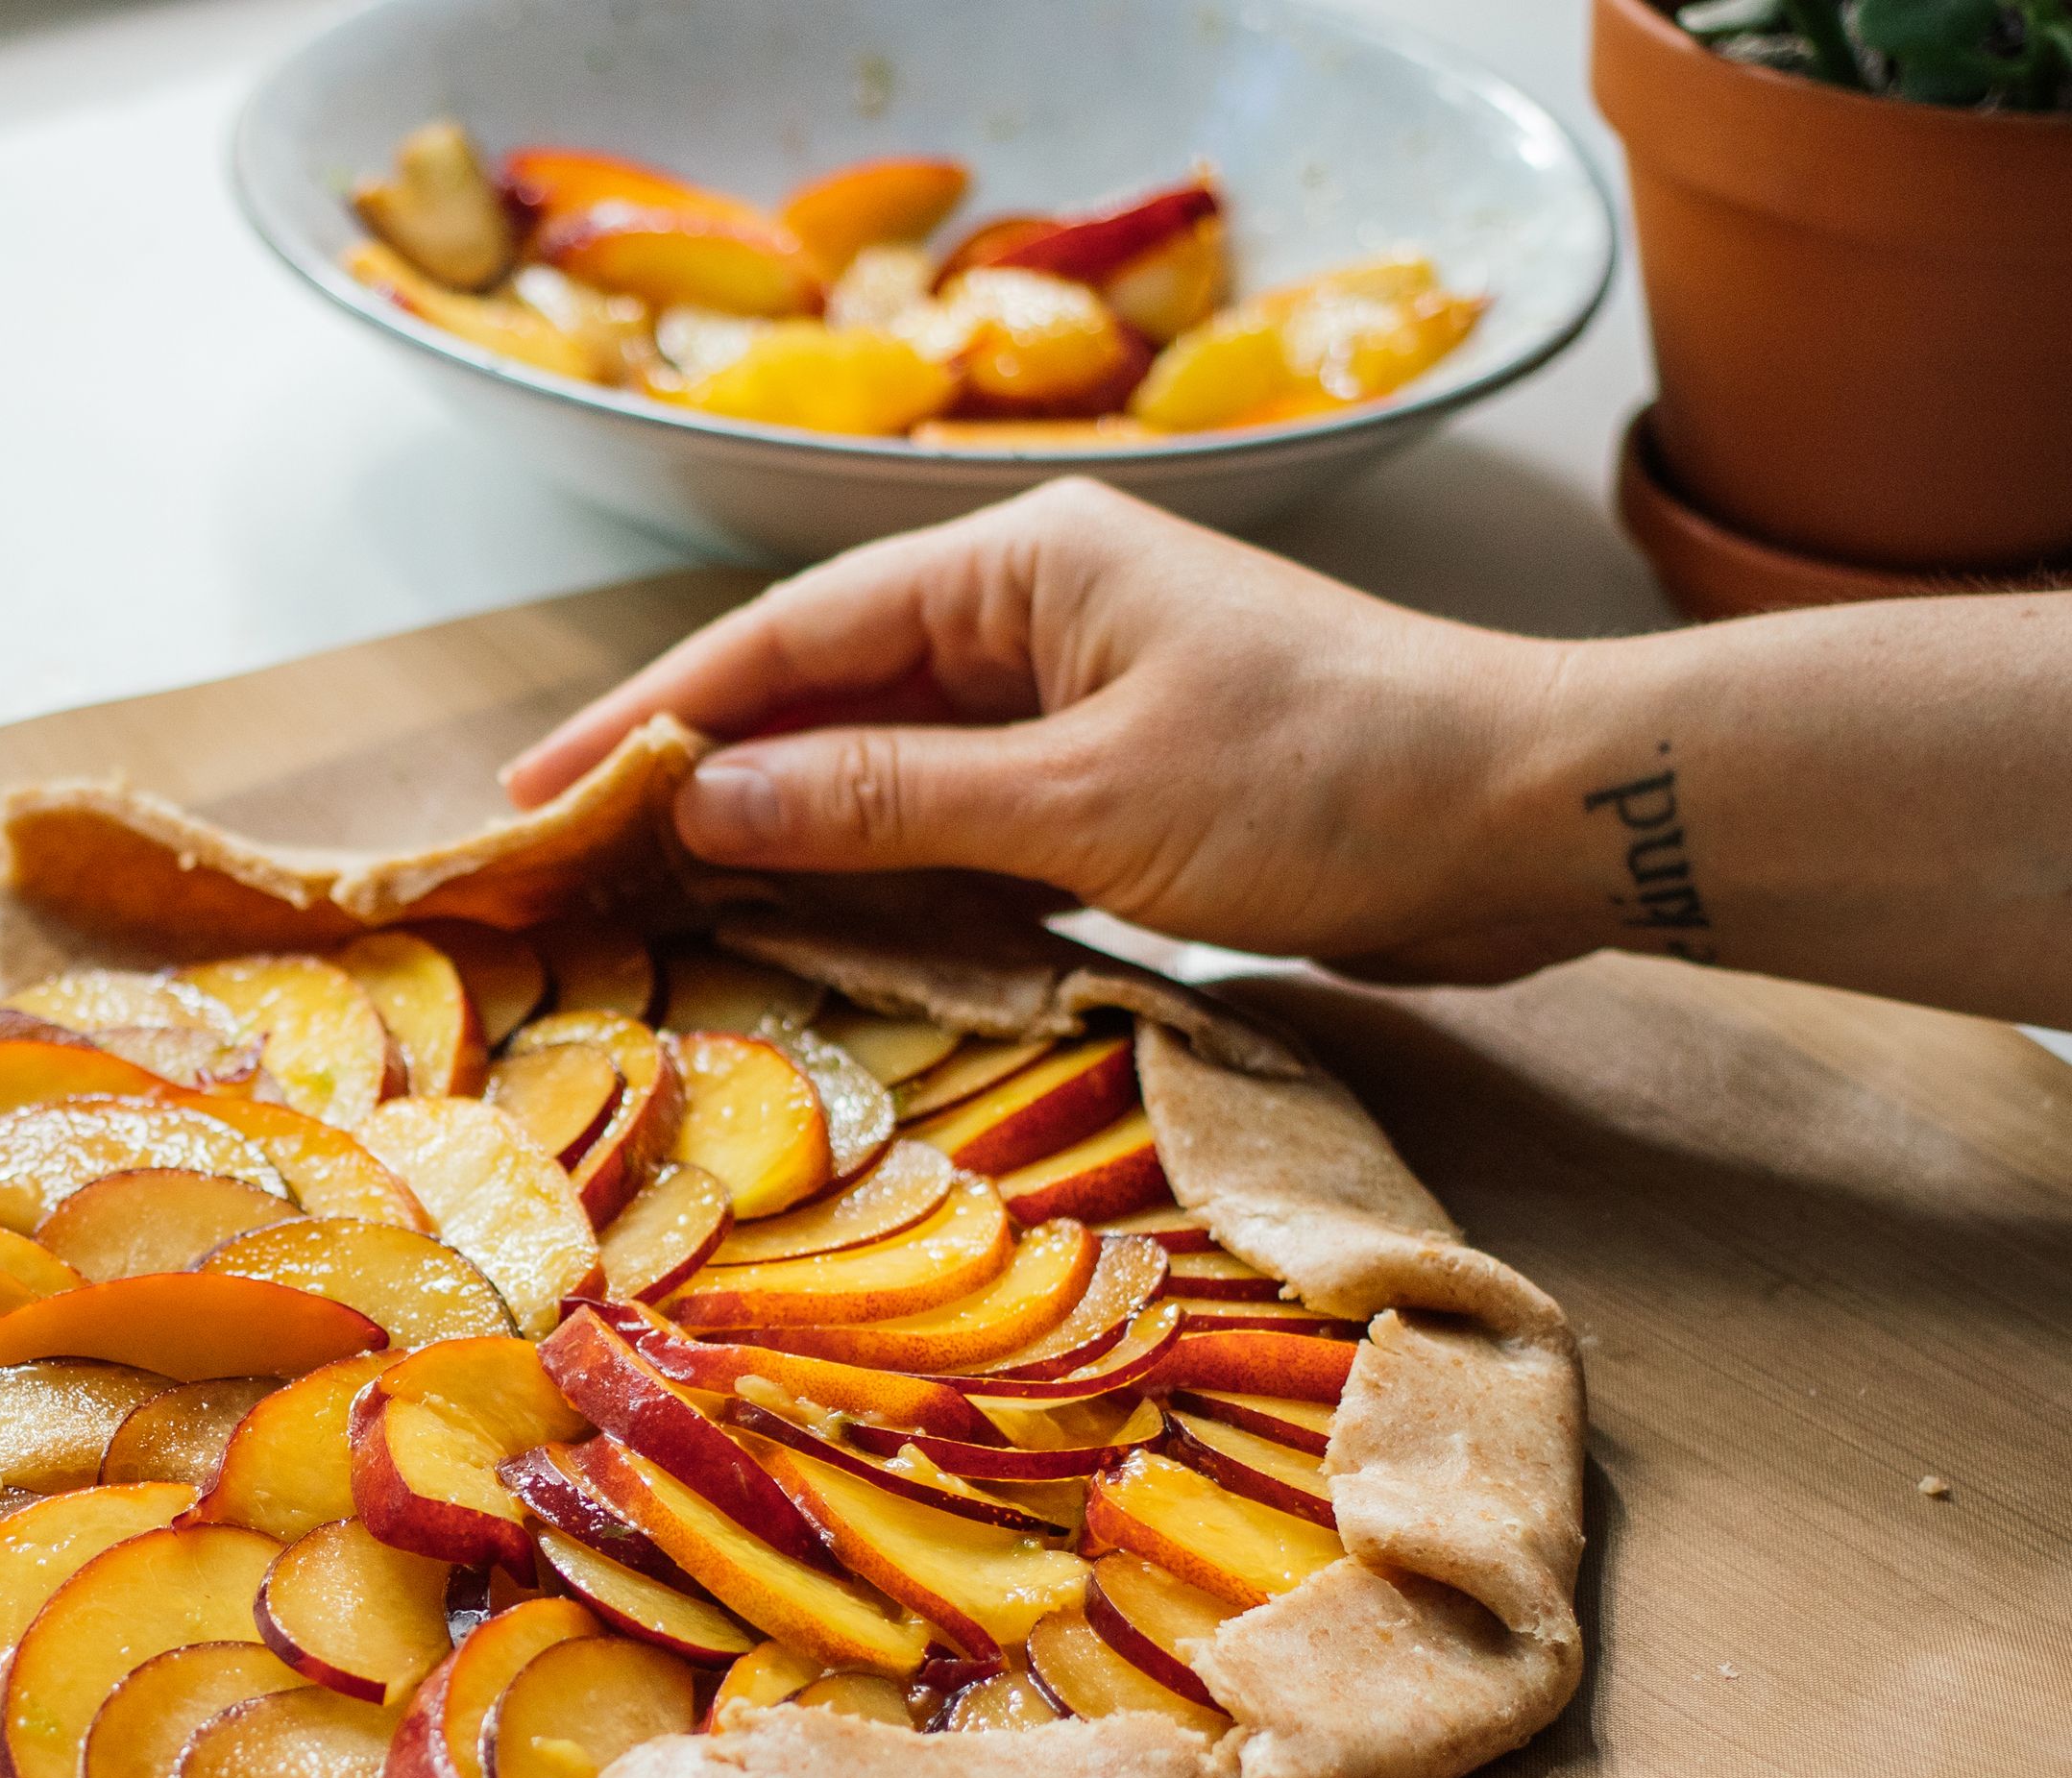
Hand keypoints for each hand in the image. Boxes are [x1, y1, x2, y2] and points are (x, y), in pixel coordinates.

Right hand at [504, 481, 1582, 984]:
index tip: (539, 789)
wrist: (1532, 820)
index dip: (651, 716)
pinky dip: (877, 867)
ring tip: (644, 896)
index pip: (789, 638)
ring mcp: (1076, 695)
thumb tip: (705, 804)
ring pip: (883, 761)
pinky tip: (803, 919)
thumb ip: (888, 806)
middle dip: (693, 770)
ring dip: (775, 825)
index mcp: (1021, 565)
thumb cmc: (1330, 784)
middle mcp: (1035, 611)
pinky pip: (957, 818)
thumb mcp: (1087, 803)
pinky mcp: (1117, 780)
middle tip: (560, 856)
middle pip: (820, 692)